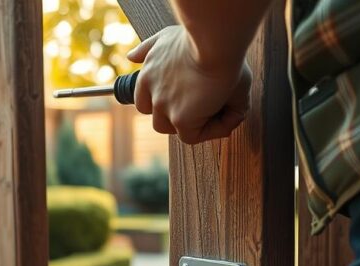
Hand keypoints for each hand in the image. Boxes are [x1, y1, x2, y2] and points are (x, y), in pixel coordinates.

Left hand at [127, 25, 251, 143]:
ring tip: (221, 109)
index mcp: (147, 72)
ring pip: (175, 128)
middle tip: (206, 104)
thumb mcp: (167, 36)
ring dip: (196, 124)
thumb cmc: (200, 36)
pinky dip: (213, 130)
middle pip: (158, 116)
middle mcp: (151, 89)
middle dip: (179, 115)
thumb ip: (146, 48)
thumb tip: (131, 57)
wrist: (215, 39)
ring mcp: (163, 104)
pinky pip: (194, 136)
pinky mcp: (180, 118)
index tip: (188, 97)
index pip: (145, 98)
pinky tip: (228, 116)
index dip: (165, 102)